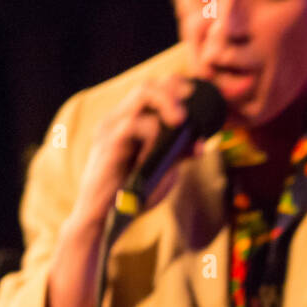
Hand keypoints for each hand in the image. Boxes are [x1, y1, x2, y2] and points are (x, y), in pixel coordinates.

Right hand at [70, 74, 197, 225]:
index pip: (152, 88)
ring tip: (181, 123)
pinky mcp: (107, 143)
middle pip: (148, 85)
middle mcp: (118, 119)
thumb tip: (202, 143)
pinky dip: (154, 134)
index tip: (198, 95)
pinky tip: (157, 152)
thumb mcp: (163, 171)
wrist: (103, 221)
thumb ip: (179, 154)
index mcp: (129, 121)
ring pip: (142, 95)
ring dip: (169, 105)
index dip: (176, 86)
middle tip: (190, 110)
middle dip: (175, 90)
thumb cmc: (132, 195)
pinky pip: (135, 124)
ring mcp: (111, 128)